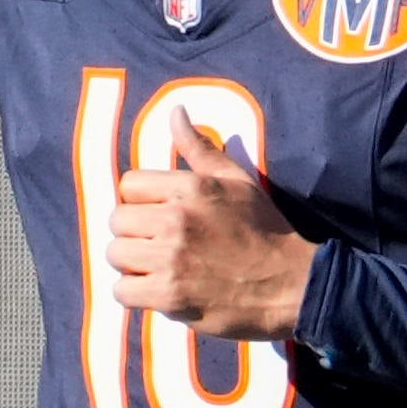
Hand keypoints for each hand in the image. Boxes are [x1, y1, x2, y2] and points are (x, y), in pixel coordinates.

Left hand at [100, 110, 313, 340]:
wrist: (291, 284)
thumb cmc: (263, 229)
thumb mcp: (236, 180)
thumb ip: (199, 148)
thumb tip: (175, 112)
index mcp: (191, 188)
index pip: (129, 184)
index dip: (141, 201)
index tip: (159, 215)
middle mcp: (176, 219)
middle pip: (117, 221)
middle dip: (134, 233)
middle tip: (159, 244)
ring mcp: (170, 258)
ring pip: (115, 255)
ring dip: (132, 264)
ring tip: (159, 267)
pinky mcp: (169, 295)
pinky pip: (121, 291)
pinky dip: (136, 294)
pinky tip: (159, 290)